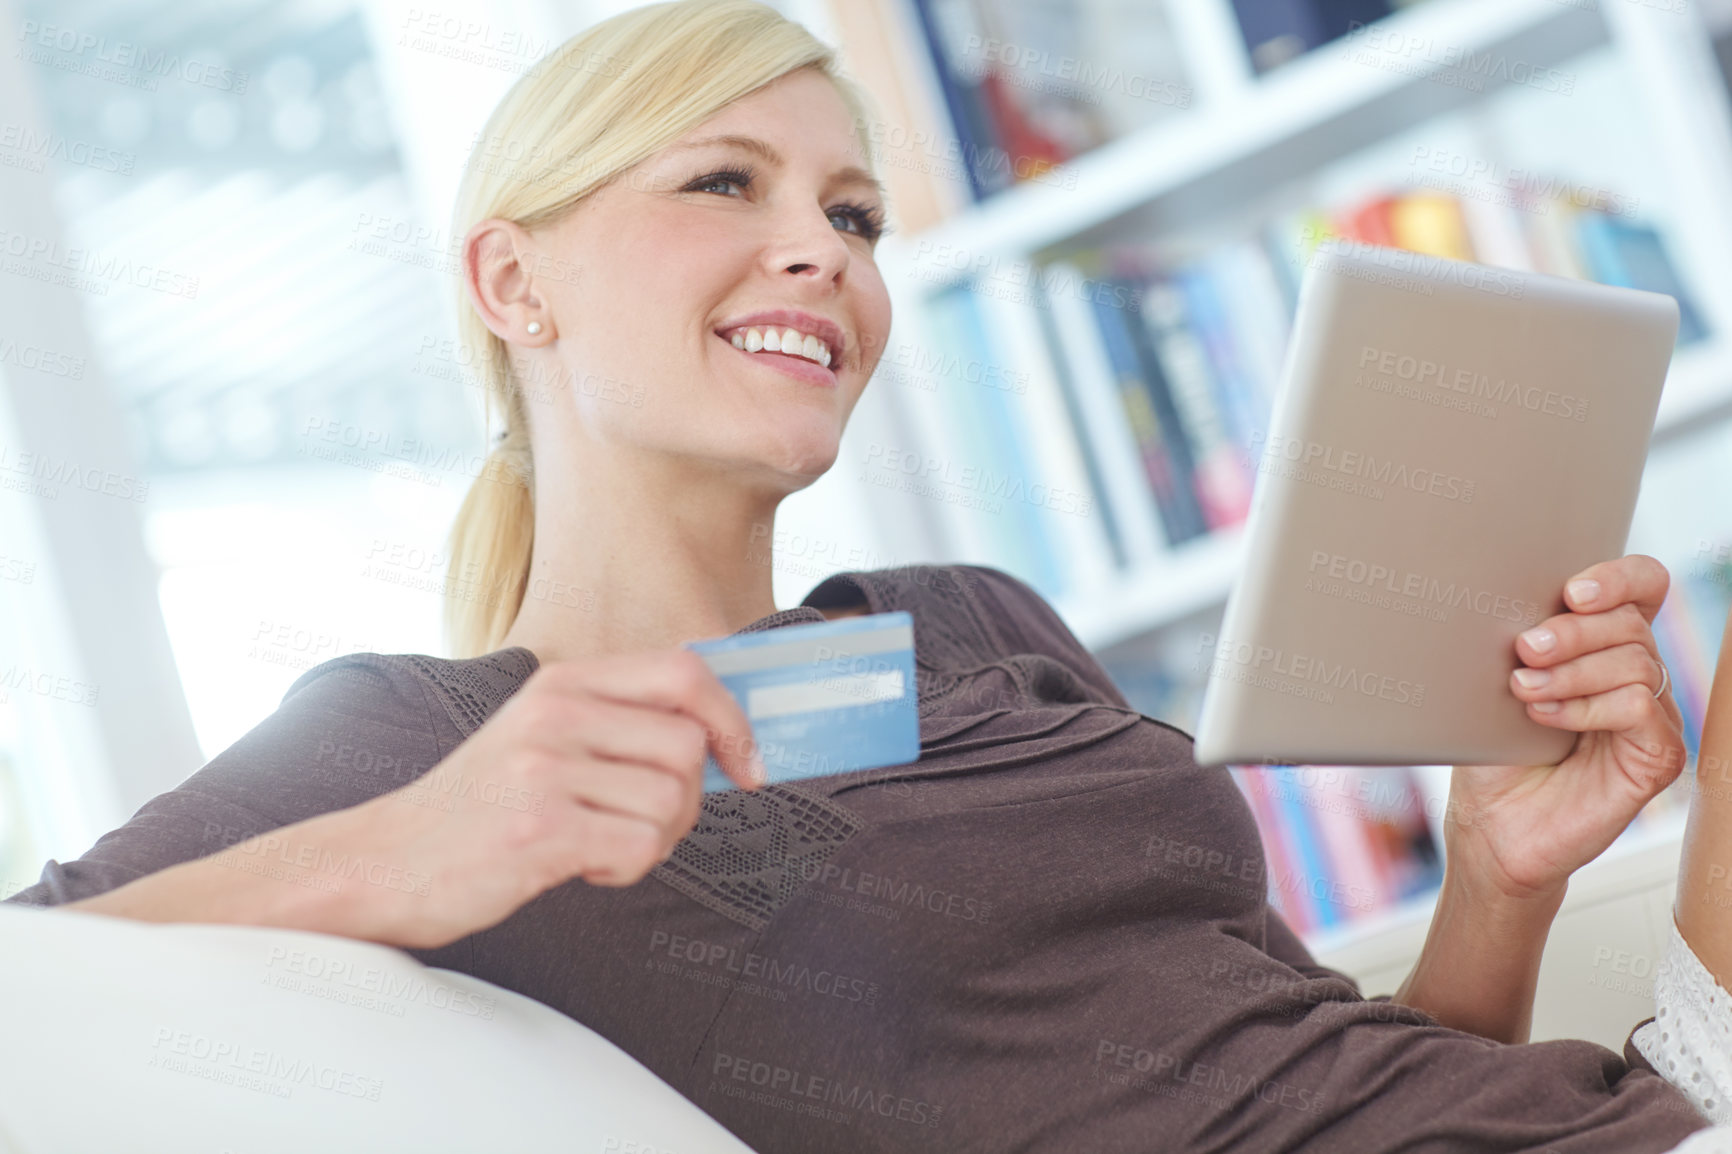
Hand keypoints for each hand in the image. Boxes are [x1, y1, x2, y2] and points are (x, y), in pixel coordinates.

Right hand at [329, 648, 764, 948]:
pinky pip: (639, 847)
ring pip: (671, 802)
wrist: (384, 862)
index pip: (684, 673)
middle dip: (688, 800)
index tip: (747, 766)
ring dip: (653, 840)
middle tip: (641, 826)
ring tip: (599, 846)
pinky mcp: (538, 828)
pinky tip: (580, 867)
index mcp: (561, 683)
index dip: (733, 720)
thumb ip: (615, 720)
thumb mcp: (541, 735)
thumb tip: (719, 724)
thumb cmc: (479, 808)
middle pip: (689, 746)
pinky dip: (624, 870)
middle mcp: (554, 714)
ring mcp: (544, 769)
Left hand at [1446, 554, 1685, 904]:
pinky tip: (1546, 718)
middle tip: (1525, 651)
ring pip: (1636, 662)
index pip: (1643, 588)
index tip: (1571, 591)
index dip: (1618, 578)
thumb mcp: (1497, 683)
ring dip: (1572, 671)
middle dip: (1573, 630)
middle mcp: (1636, 678)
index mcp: (1604, 648)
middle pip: (1632, 622)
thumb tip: (1514, 600)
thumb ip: (1523, 639)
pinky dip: (1588, 706)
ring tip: (1524, 690)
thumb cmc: (1492, 755)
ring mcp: (1651, 719)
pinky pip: (1639, 707)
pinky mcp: (1655, 757)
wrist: (1490, 827)